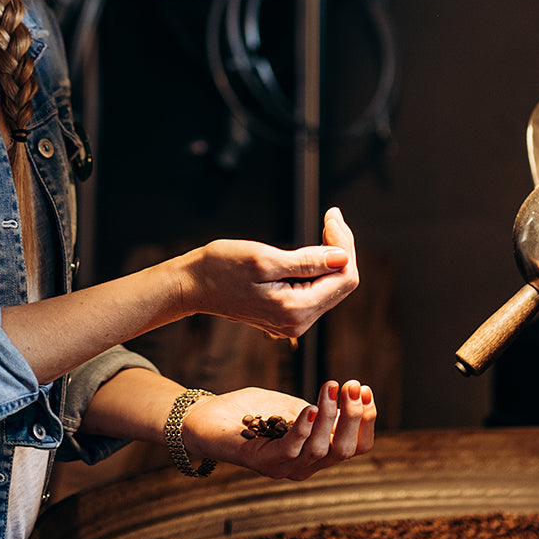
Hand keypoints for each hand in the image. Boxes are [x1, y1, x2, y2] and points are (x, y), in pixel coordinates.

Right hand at [178, 207, 359, 338]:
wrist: (192, 285)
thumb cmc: (220, 268)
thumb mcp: (264, 259)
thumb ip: (306, 262)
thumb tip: (343, 257)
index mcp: (295, 310)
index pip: (344, 278)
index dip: (346, 245)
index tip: (332, 217)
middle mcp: (298, 322)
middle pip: (341, 283)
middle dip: (342, 247)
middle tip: (332, 216)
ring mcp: (292, 321)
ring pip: (330, 286)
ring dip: (331, 256)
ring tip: (326, 225)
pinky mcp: (286, 314)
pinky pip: (315, 290)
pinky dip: (319, 266)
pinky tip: (313, 248)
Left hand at [181, 380, 375, 481]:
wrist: (206, 417)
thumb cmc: (250, 411)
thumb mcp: (292, 407)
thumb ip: (318, 410)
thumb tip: (352, 399)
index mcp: (315, 454)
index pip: (355, 447)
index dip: (366, 420)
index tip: (365, 388)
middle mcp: (303, 467)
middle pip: (344, 450)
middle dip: (355, 417)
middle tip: (353, 385)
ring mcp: (282, 468)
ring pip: (321, 449)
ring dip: (330, 416)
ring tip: (332, 387)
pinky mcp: (261, 462)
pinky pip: (290, 449)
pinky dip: (304, 428)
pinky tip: (310, 406)